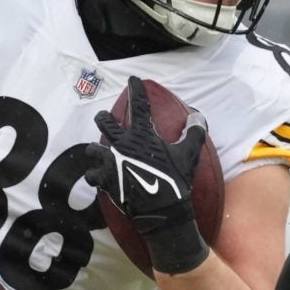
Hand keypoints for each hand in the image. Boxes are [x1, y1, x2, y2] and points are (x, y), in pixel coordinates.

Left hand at [95, 81, 210, 273]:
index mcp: (141, 136)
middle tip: (104, 117)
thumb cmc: (175, 180)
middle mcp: (121, 145)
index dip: (136, 90)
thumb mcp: (189, 154)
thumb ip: (194, 132)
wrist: (161, 210)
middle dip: (103, 118)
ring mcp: (110, 163)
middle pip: (105, 123)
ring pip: (93, 149)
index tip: (132, 80)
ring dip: (95, 149)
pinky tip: (98, 177)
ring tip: (97, 151)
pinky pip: (92, 175)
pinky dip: (95, 175)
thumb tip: (198, 116)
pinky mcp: (104, 181)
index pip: (138, 106)